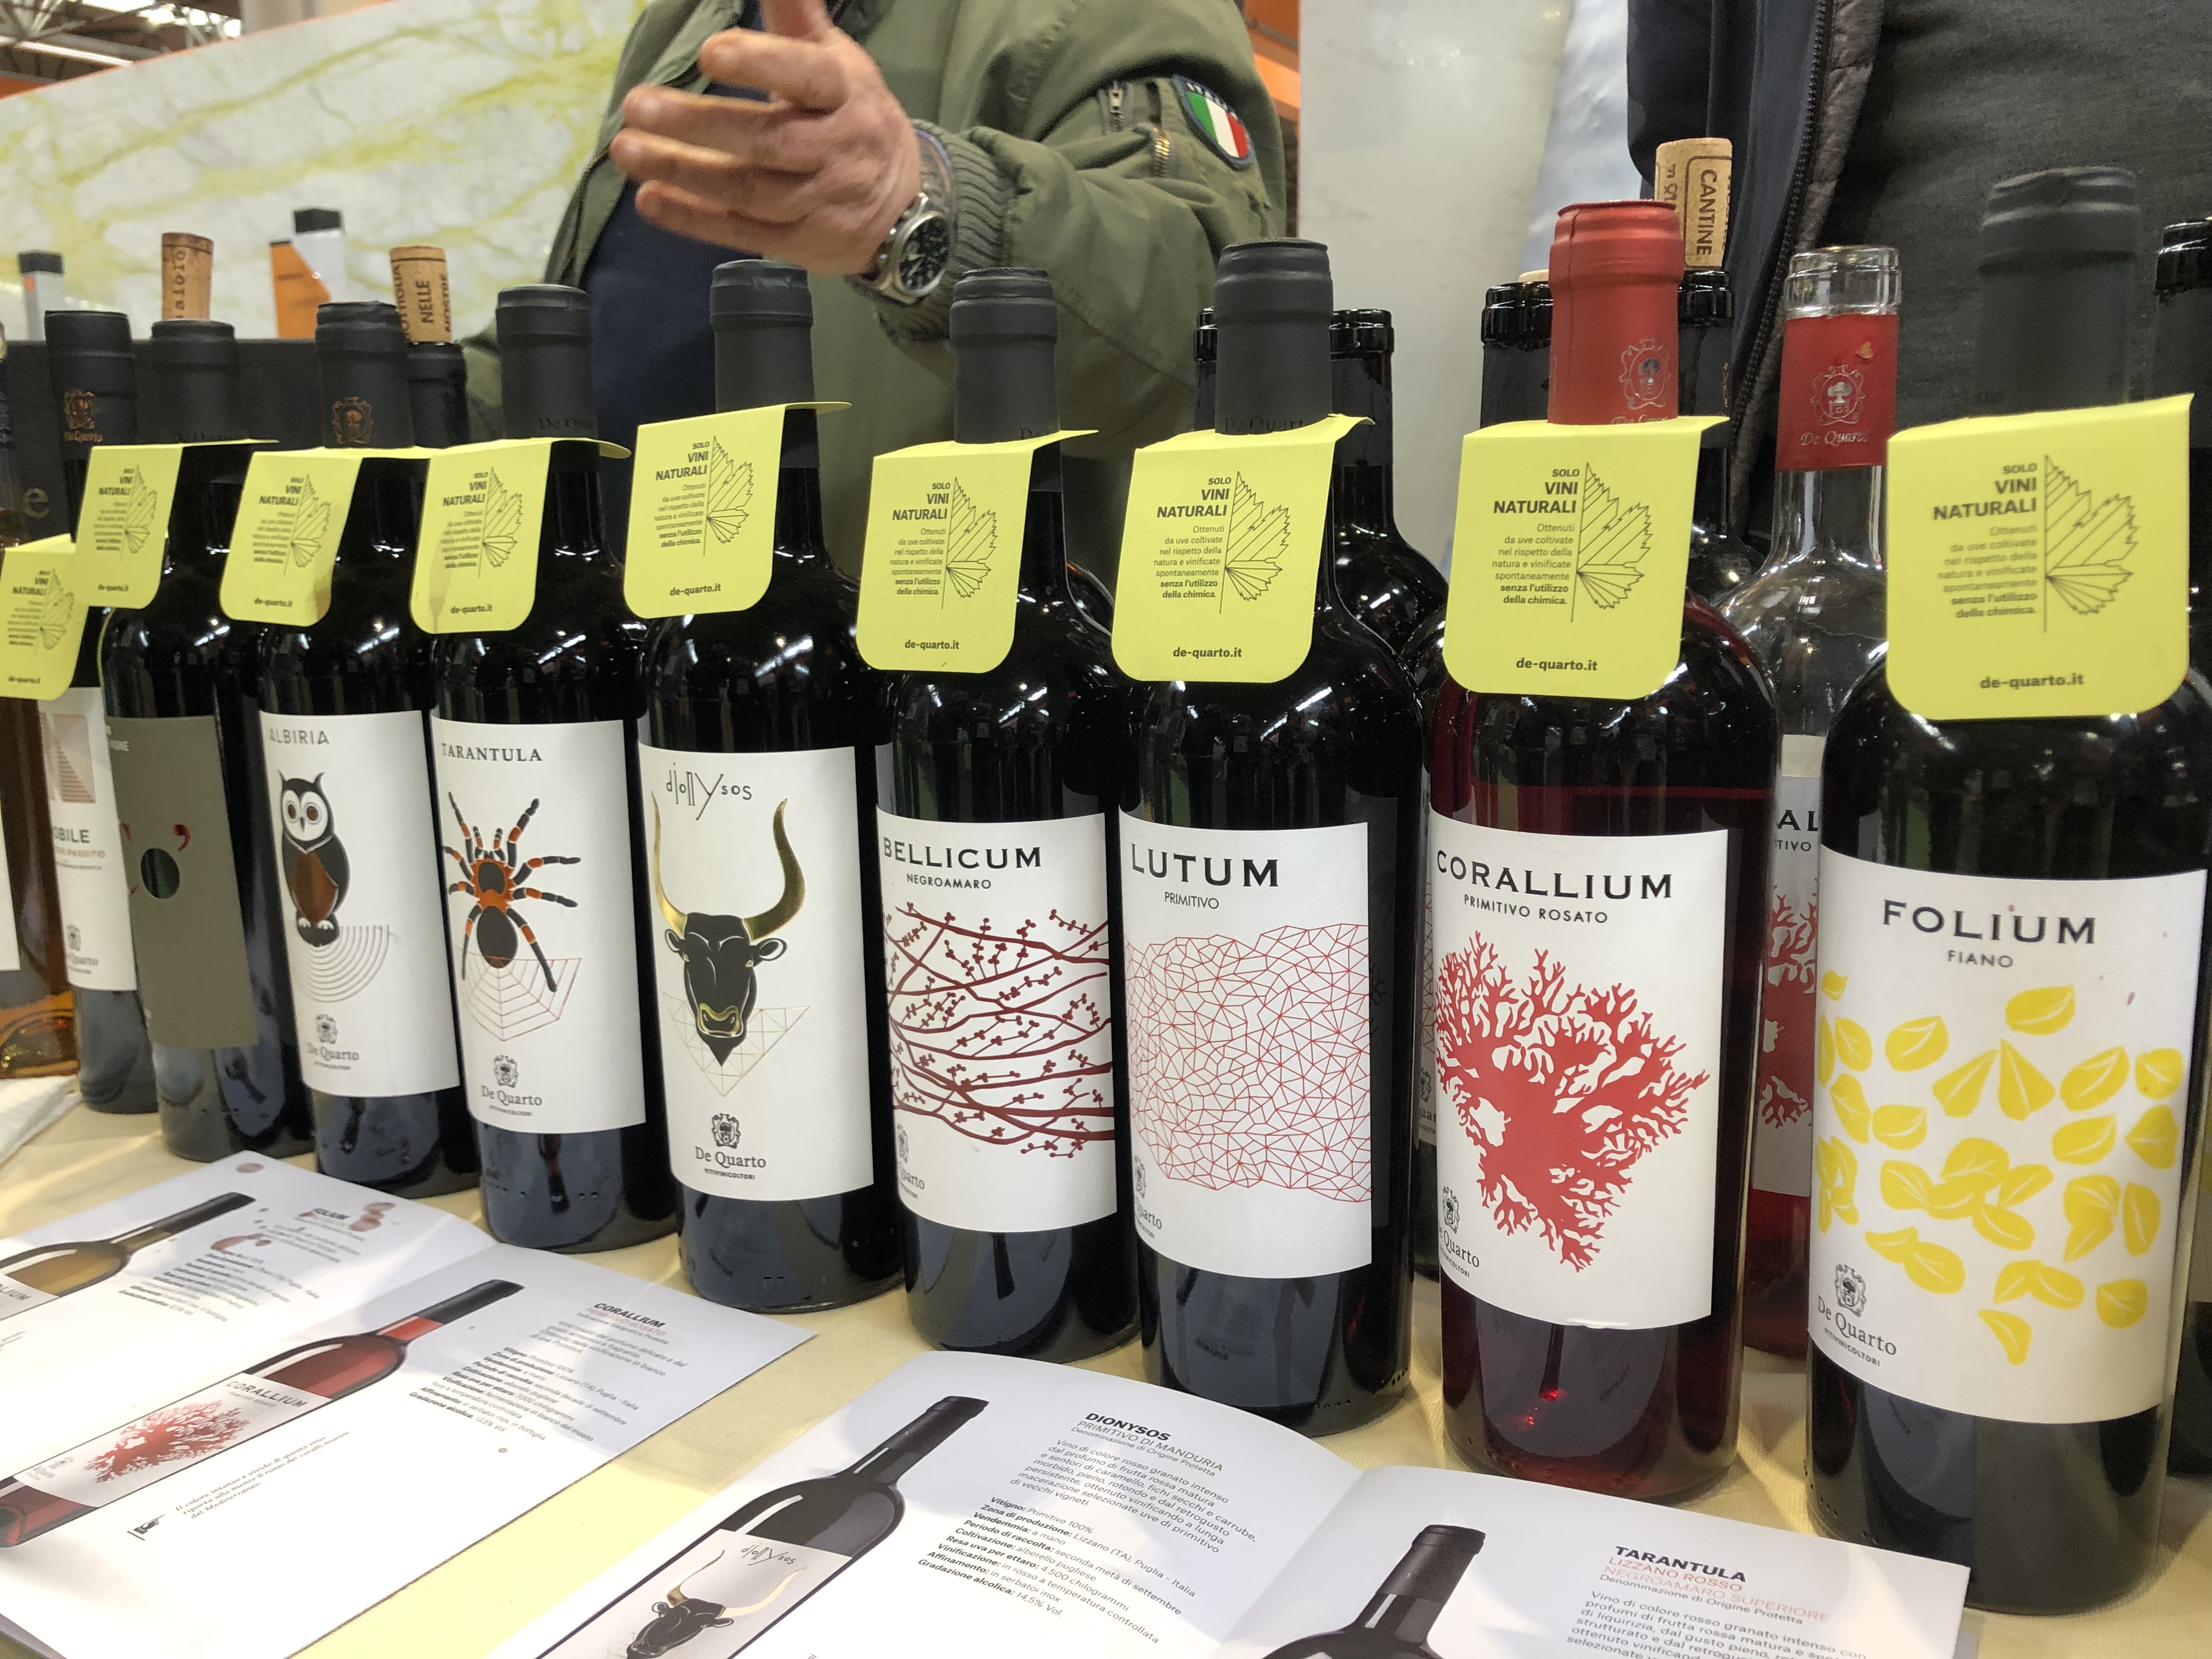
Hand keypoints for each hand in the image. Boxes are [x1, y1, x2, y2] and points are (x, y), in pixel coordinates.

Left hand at [609, 0, 921, 274]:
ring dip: (684, 172)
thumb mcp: (838, 62)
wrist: (901, 208)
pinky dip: (693, 220)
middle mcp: (836, 151)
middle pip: (769, 140)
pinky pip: (742, 232)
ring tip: (626, 150)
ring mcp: (817, 202)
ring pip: (748, 190)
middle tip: (636, 105)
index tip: (709, 52)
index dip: (762, 65)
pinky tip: (649, 201)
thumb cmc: (853, 116)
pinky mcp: (798, 242)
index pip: (809, 78)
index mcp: (847, 96)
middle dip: (700, 124)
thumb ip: (797, 18)